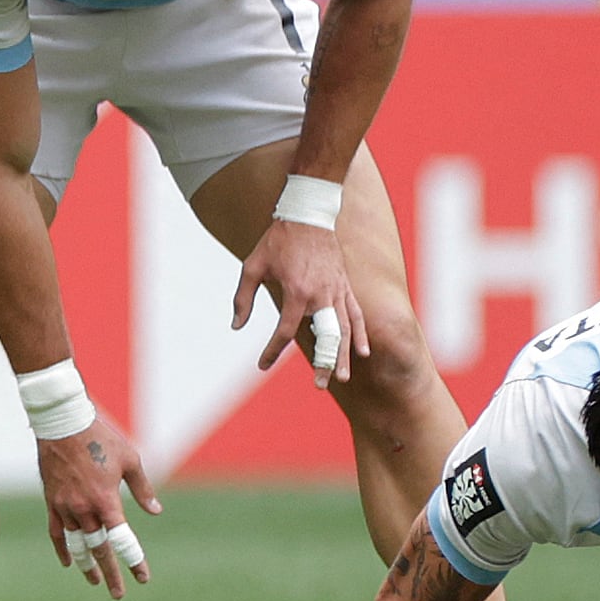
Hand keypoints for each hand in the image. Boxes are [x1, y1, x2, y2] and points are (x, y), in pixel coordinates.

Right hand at [35, 422, 161, 594]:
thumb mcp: (130, 460)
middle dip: (109, 573)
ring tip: (94, 579)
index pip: (122, 540)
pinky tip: (67, 561)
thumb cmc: (100, 437)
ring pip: (77, 544)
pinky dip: (62, 548)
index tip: (142, 578)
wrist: (62, 421)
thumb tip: (155, 511)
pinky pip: (56, 531)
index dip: (133, 562)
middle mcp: (84, 509)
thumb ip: (142, 489)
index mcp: (106, 500)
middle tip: (118, 593)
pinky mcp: (51, 500)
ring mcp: (65, 506)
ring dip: (86, 564)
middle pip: (98, 549)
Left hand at [233, 213, 367, 375]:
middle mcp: (321, 295)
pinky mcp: (346, 287)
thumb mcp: (252, 265)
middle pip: (325, 337)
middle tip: (320, 385)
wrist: (308, 215)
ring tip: (341, 377)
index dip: (273, 350)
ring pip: (344, 330)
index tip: (262, 364)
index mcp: (297, 291)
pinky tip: (363, 353)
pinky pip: (356, 315)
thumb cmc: (277, 241)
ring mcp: (337, 291)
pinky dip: (361, 334)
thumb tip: (236, 326)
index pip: (285, 330)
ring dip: (343, 355)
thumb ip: (243, 297)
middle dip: (323, 363)